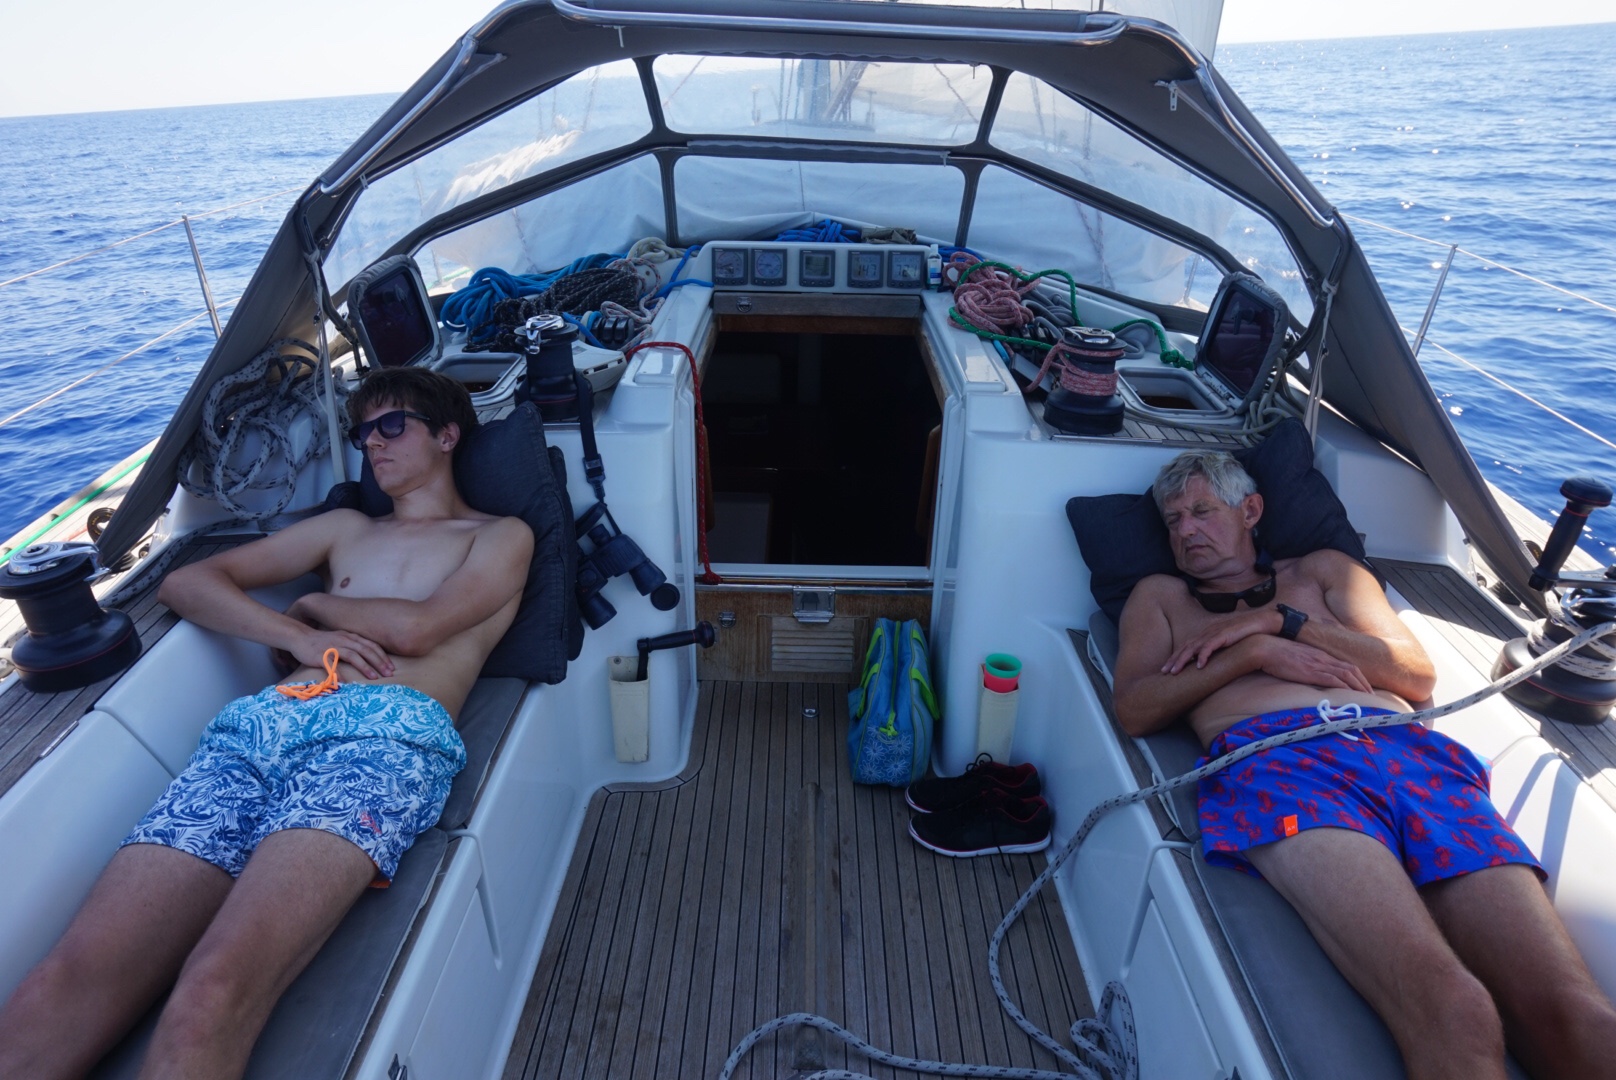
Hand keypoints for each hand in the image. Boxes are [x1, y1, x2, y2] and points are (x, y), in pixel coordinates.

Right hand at [286, 628, 394, 679]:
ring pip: (353, 656)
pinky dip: (339, 673)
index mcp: (351, 637)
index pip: (371, 645)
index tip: (391, 667)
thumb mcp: (342, 639)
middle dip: (379, 662)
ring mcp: (333, 647)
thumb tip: (370, 657)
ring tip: (374, 677)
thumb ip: (354, 646)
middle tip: (389, 674)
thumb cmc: (323, 641)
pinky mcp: (321, 655)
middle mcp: (344, 640)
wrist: (300, 637)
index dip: (382, 656)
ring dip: (365, 666)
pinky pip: (332, 665)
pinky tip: (346, 682)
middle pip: (366, 650)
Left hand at [1164, 609, 1278, 672]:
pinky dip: (1203, 655)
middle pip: (1185, 646)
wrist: (1261, 622)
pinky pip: (1210, 646)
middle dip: (1173, 659)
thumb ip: (1216, 651)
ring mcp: (1215, 633)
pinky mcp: (1224, 635)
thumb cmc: (1245, 634)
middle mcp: (1207, 632)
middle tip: (1163, 672)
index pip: (1186, 646)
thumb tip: (1208, 665)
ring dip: (1183, 660)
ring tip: (1175, 671)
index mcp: (1206, 634)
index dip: (1175, 657)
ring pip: (1193, 647)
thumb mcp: (1226, 644)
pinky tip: (1198, 666)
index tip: (1166, 669)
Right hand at [1249, 636, 1372, 693]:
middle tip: (1373, 696)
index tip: (1364, 687)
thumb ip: (1307, 664)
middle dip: (1364, 683)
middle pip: (1351, 670)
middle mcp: (1323, 659)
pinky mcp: (1312, 671)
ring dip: (1359, 687)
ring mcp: (1318, 664)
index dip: (1358, 677)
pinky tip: (1352, 695)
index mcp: (1321, 655)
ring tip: (1367, 698)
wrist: (1266, 648)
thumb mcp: (1297, 658)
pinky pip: (1334, 680)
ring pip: (1347, 675)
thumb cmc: (1277, 654)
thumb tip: (1309, 674)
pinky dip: (1346, 687)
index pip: (1346, 665)